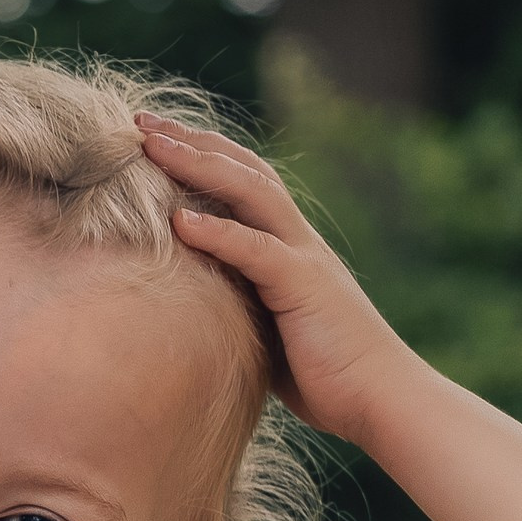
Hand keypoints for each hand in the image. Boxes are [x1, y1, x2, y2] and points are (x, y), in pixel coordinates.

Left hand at [133, 114, 392, 439]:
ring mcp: (304, 257)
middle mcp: (298, 240)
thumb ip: (242, 308)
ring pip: (249, 191)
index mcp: (289, 247)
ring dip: (198, 164)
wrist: (381, 400)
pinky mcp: (305, 286)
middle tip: (140, 120)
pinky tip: (180, 220)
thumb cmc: (327, 378)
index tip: (151, 138)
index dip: (201, 154)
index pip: (243, 182)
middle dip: (191, 140)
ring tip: (153, 145)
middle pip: (242, 168)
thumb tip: (198, 312)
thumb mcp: (272, 334)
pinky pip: (256, 249)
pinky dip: (218, 233)